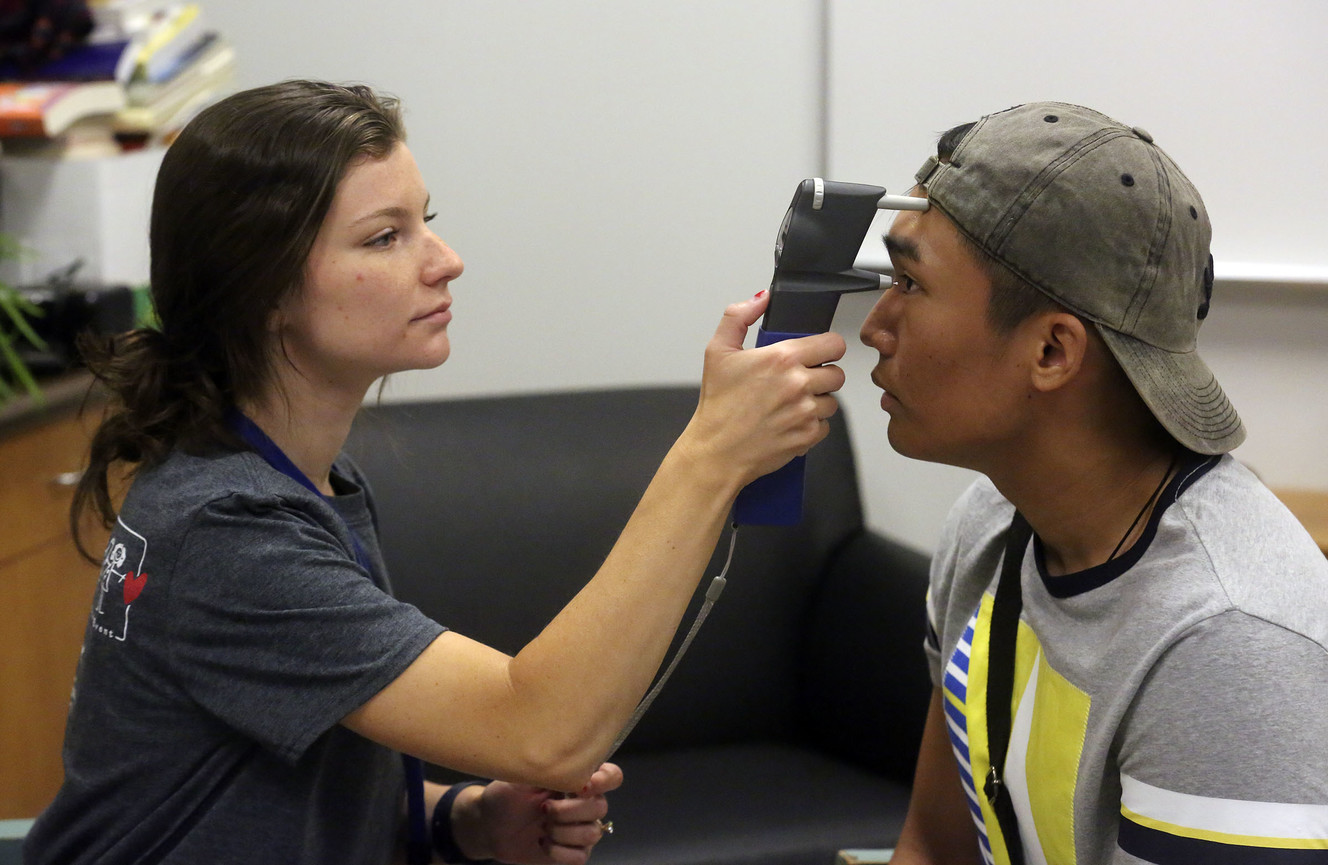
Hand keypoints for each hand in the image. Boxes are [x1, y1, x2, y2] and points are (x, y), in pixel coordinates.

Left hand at [460, 763, 623, 864]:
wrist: (489, 826)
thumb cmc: (506, 795)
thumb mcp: (521, 776)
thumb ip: (547, 768)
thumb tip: (565, 758)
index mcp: (577, 780)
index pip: (611, 777)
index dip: (605, 780)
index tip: (584, 786)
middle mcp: (584, 804)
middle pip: (601, 807)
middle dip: (570, 810)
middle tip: (544, 809)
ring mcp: (579, 829)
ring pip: (592, 834)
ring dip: (562, 831)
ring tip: (542, 827)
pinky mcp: (571, 853)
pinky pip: (580, 856)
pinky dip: (559, 851)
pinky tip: (542, 843)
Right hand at [687, 291, 846, 486]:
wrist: (716, 452)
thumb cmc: (717, 406)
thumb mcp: (718, 352)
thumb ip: (739, 317)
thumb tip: (761, 299)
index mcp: (782, 358)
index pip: (834, 344)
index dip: (827, 348)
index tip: (817, 354)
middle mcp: (799, 384)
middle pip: (837, 373)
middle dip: (821, 376)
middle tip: (798, 381)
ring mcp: (806, 412)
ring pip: (832, 401)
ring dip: (816, 402)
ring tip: (790, 405)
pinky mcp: (808, 436)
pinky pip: (824, 426)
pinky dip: (810, 425)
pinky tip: (788, 422)